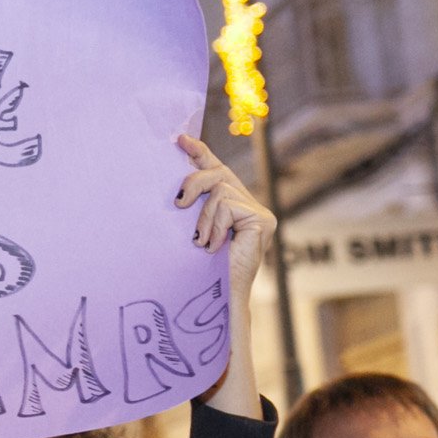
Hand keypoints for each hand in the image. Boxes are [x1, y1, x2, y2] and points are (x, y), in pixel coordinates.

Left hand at [174, 135, 274, 300]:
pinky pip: (229, 206)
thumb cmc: (198, 269)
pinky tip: (214, 246)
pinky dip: (215, 225)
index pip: (215, 170)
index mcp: (229, 205)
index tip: (179, 139)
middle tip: (179, 203)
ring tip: (203, 242)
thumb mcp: (189, 229)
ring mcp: (259, 212)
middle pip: (218, 172)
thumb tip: (172, 188)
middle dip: (194, 182)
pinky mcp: (264, 220)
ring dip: (204, 217)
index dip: (199, 152)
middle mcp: (248, 205)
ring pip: (221, 190)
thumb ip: (189, 207)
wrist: (218, 297)